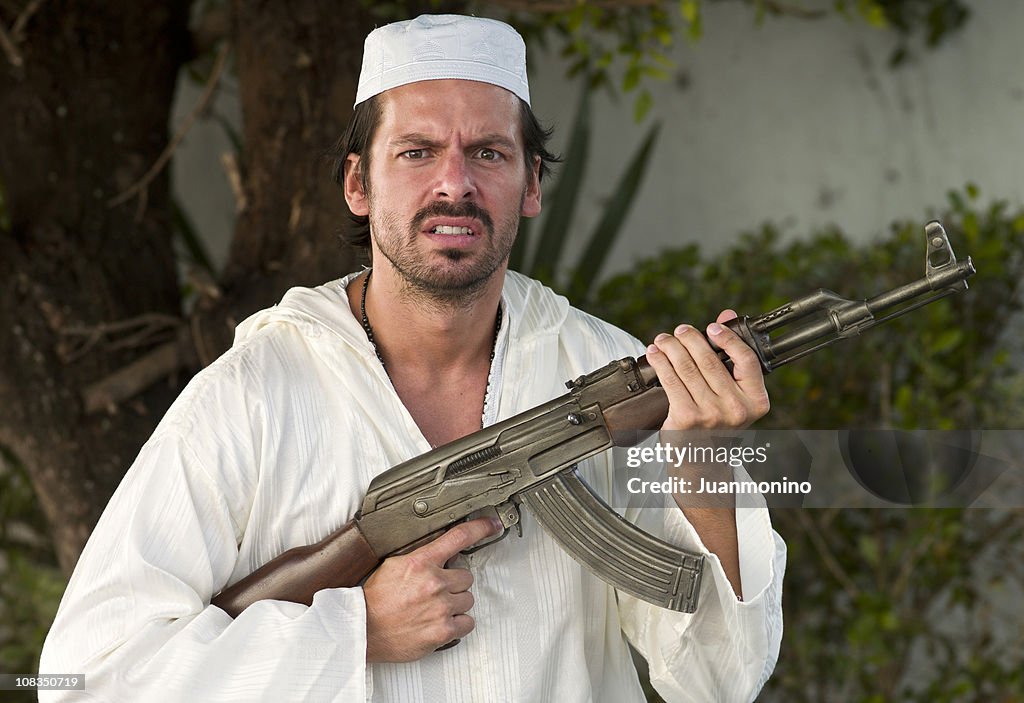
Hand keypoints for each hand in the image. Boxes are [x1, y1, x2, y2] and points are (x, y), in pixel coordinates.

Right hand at [363, 517, 500, 661]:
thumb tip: (441, 552)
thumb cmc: (375, 600)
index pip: (459, 536)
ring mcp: (441, 608)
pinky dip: (458, 624)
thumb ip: (421, 556)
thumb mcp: (394, 564)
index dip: (480, 527)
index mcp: (421, 562)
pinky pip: (468, 623)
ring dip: (456, 603)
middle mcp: (434, 583)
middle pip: (466, 576)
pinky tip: (442, 622)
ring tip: (434, 608)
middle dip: (454, 583)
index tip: (492, 525)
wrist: (362, 629)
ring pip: (468, 599)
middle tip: (435, 591)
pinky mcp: (443, 631)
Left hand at [645, 310, 769, 431]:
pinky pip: (670, 381)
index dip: (728, 338)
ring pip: (687, 368)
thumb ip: (731, 357)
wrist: (702, 461)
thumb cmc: (718, 424)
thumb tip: (725, 316)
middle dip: (691, 339)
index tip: (712, 327)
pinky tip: (654, 355)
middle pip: (710, 361)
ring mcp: (711, 414)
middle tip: (680, 330)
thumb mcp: (733, 395)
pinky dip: (660, 363)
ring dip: (671, 347)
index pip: (746, 360)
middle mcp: (736, 408)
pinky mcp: (686, 418)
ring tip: (663, 340)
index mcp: (755, 400)